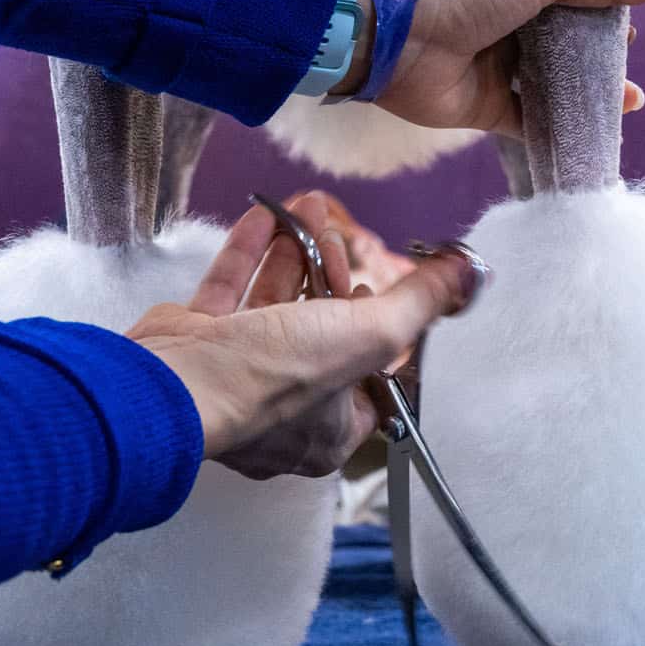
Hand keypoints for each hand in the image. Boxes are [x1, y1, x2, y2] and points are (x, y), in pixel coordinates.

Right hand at [125, 194, 480, 479]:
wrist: (176, 381)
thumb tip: (468, 278)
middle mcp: (279, 409)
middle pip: (320, 335)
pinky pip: (228, 291)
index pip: (368, 382)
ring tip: (307, 214)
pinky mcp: (198, 344)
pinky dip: (248, 251)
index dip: (377, 333)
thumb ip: (419, 303)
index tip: (376, 292)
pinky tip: (264, 215)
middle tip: (338, 240)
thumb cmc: (267, 380)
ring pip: (274, 308)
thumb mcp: (368, 335)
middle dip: (332, 279)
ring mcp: (234, 375)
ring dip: (293, 257)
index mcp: (326, 431)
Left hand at [334, 0, 644, 134]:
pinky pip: (530, 120)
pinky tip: (597, 131)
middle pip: (568, 34)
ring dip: (590, 90)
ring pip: (553, 79)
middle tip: (631, 60)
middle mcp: (511, 13)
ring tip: (630, 100)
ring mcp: (497, 62)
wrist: (399, 35)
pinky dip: (562, 127)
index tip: (636, 16)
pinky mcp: (486, 106)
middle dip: (602, 49)